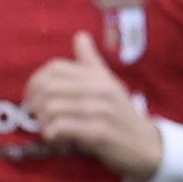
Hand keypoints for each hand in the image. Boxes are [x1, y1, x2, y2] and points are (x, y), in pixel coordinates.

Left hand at [25, 37, 167, 180]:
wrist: (146, 145)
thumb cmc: (122, 116)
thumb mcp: (109, 84)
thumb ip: (91, 62)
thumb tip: (80, 36)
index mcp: (98, 77)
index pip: (55, 68)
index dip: (36, 81)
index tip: (35, 97)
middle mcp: (100, 90)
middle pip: (48, 86)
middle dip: (35, 102)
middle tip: (38, 115)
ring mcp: (100, 111)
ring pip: (52, 107)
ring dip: (42, 121)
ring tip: (47, 127)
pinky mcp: (99, 133)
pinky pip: (62, 127)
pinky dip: (51, 133)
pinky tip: (54, 137)